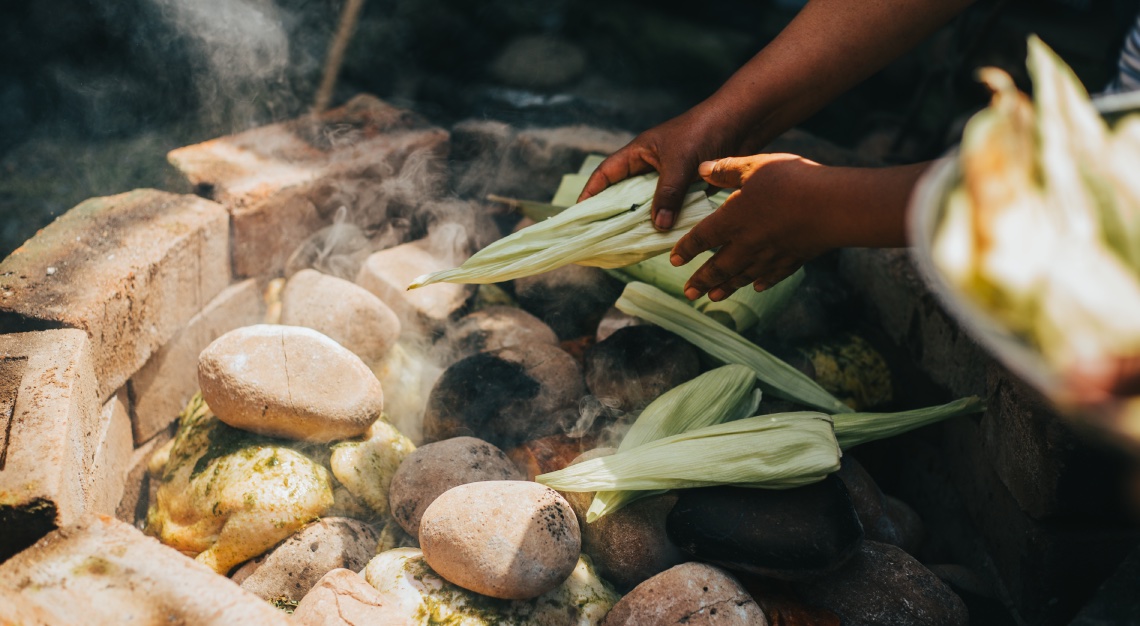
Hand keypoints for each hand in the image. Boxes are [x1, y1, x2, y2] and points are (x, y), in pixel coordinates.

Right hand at [577, 101, 763, 230]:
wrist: (741, 122)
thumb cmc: (704, 132)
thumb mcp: (680, 163)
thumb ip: (668, 194)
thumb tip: (658, 226)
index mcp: (639, 152)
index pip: (606, 174)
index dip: (591, 193)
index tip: (579, 213)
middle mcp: (650, 165)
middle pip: (624, 193)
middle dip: (613, 213)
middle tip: (601, 237)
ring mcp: (669, 176)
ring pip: (649, 203)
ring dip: (643, 220)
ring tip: (630, 243)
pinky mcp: (688, 185)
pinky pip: (671, 207)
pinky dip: (668, 220)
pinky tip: (665, 238)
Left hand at [671, 154, 838, 301]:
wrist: (831, 206)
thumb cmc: (790, 181)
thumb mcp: (754, 166)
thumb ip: (726, 169)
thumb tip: (700, 168)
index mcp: (732, 220)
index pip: (701, 239)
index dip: (686, 249)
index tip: (674, 260)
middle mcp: (747, 244)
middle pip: (718, 267)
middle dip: (701, 281)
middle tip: (688, 293)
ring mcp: (771, 255)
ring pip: (742, 276)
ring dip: (725, 288)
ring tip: (712, 298)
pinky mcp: (793, 259)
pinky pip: (772, 275)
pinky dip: (761, 281)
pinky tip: (757, 286)